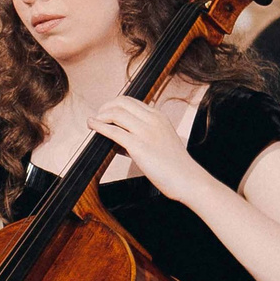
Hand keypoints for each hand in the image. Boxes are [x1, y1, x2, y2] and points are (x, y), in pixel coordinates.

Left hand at [87, 96, 211, 202]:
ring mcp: (146, 132)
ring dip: (100, 116)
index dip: (114, 104)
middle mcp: (152, 120)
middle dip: (105, 107)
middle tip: (98, 116)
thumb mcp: (160, 140)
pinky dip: (99, 127)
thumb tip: (117, 138)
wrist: (188, 179)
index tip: (105, 112)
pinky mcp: (139, 146)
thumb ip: (141, 135)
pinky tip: (92, 126)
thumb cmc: (174, 165)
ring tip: (92, 122)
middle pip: (121, 103)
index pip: (131, 101)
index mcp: (158, 116)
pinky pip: (114, 131)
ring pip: (116, 113)